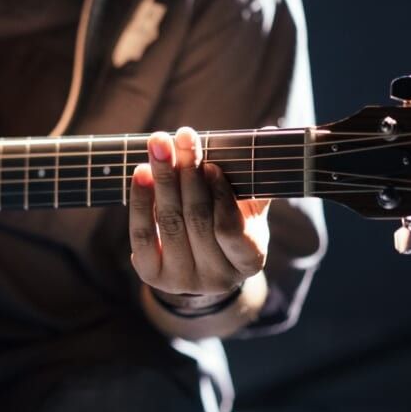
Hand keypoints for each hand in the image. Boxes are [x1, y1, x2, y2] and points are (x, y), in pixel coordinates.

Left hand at [128, 127, 269, 300]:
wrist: (198, 264)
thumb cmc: (228, 225)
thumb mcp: (248, 208)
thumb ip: (254, 177)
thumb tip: (269, 132)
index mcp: (249, 261)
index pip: (231, 230)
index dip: (220, 197)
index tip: (211, 165)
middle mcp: (216, 278)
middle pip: (197, 220)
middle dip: (188, 174)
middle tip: (183, 137)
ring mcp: (182, 280)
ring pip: (169, 223)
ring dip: (163, 179)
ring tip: (159, 145)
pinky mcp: (152, 275)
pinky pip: (142, 234)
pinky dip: (141, 200)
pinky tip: (142, 172)